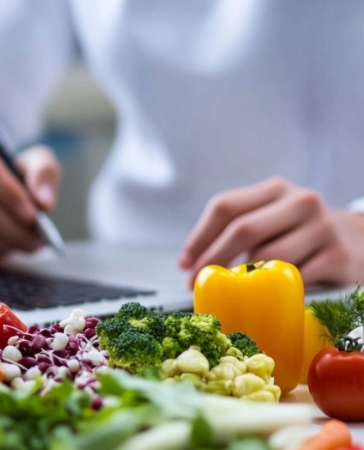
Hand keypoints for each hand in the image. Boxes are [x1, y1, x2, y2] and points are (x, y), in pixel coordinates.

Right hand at [0, 133, 60, 260]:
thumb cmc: (4, 173)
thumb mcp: (29, 161)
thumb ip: (43, 172)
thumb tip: (44, 202)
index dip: (10, 194)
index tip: (33, 215)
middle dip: (12, 227)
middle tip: (36, 240)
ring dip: (2, 243)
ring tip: (24, 244)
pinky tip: (1, 247)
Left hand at [179, 177, 363, 286]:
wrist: (360, 241)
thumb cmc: (302, 233)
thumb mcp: (274, 218)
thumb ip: (239, 229)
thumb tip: (190, 263)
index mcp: (276, 189)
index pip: (225, 206)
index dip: (199, 237)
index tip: (184, 263)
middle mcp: (300, 201)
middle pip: (243, 229)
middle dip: (212, 260)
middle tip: (196, 282)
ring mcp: (322, 228)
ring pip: (268, 256)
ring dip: (241, 279)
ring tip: (229, 291)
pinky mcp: (338, 256)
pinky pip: (294, 278)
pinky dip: (274, 290)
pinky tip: (265, 296)